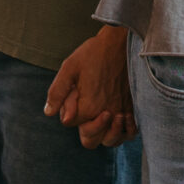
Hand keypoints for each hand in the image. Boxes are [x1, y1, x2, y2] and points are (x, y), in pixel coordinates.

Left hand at [47, 26, 135, 147]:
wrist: (121, 42)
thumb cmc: (94, 53)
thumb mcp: (69, 68)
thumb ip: (58, 92)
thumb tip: (50, 113)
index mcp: (87, 107)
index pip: (71, 124)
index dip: (69, 110)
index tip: (75, 93)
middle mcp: (105, 114)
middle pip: (90, 140)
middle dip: (86, 130)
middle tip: (90, 111)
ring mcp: (121, 112)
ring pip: (112, 141)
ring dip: (107, 135)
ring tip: (107, 116)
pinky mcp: (134, 107)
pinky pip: (132, 132)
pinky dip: (127, 131)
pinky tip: (122, 118)